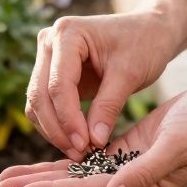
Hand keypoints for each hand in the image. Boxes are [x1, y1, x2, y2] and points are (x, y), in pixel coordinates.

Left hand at [0, 85, 186, 186]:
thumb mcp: (174, 146)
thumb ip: (143, 172)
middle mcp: (129, 185)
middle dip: (36, 186)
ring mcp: (127, 170)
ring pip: (76, 174)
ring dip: (43, 174)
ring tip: (9, 176)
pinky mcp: (126, 151)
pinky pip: (87, 158)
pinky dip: (64, 157)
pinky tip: (41, 159)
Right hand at [25, 11, 177, 159]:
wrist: (150, 31)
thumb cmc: (143, 44)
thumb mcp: (130, 74)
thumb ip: (109, 107)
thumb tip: (93, 142)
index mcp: (67, 33)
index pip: (58, 84)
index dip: (68, 118)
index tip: (84, 145)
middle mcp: (50, 42)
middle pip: (40, 94)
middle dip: (57, 128)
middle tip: (79, 154)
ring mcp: (48, 58)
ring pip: (36, 103)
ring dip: (53, 131)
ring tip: (78, 152)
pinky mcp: (52, 74)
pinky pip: (45, 105)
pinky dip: (56, 125)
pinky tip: (75, 142)